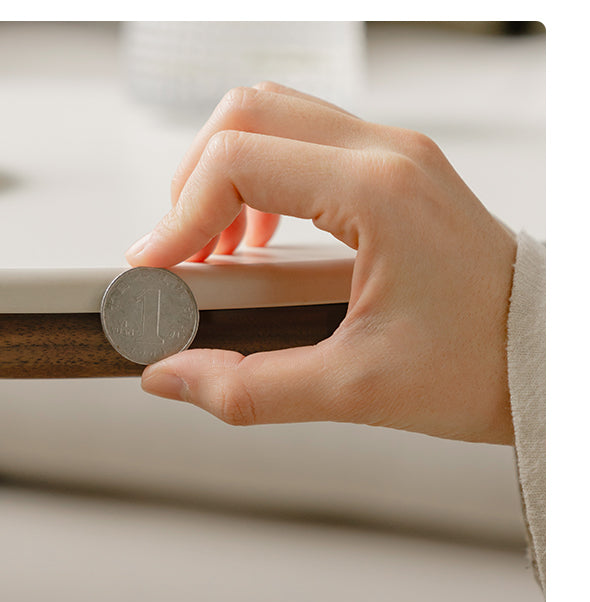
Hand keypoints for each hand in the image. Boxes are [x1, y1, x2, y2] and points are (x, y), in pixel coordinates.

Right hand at [125, 82, 516, 444]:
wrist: (544, 355)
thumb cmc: (481, 365)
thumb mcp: (356, 390)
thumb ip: (249, 388)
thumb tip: (171, 376)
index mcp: (380, 193)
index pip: (239, 163)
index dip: (177, 216)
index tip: (155, 269)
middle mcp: (385, 154)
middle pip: (247, 113)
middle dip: (192, 181)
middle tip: (183, 252)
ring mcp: (391, 153)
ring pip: (271, 115)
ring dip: (223, 173)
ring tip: (216, 248)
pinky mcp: (390, 169)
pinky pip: (301, 141)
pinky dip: (259, 179)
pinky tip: (258, 241)